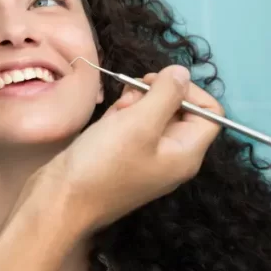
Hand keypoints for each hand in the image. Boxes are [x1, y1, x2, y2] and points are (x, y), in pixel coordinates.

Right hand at [37, 65, 222, 233]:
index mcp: (186, 153)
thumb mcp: (138, 122)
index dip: (188, 91)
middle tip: (129, 100)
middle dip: (154, 96)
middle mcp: (171, 156)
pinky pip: (131, 127)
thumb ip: (166, 94)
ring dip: (133, 106)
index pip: (210, 112)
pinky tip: (104, 124)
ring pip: (151, 115)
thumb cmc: (103, 162)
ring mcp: (146, 157)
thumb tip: (182, 71)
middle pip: (179, 111)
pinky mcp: (122, 156)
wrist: (60, 199)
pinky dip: (119, 118)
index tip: (156, 84)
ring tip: (113, 115)